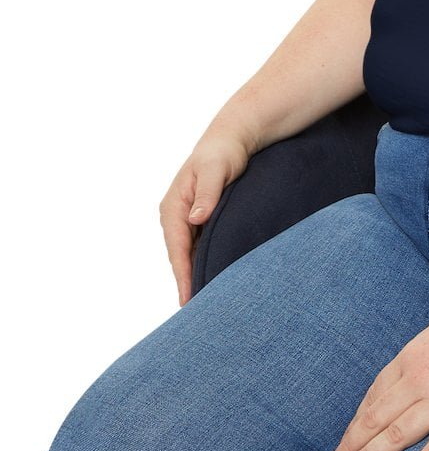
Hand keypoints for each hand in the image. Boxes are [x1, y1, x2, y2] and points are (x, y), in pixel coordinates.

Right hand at [159, 125, 255, 306]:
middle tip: (198, 313)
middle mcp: (175, 215)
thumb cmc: (224, 152)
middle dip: (188, 281)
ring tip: (206, 303)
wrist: (234, 137)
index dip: (183, 275)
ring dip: (196, 274)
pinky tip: (215, 276)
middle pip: (181, 256)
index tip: (188, 300)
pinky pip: (200, 245)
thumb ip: (207, 193)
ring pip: (190, 253)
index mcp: (173, 207)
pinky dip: (204, 261)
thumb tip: (195, 218)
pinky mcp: (201, 218)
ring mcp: (187, 218)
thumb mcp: (216, 169)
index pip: (176, 249)